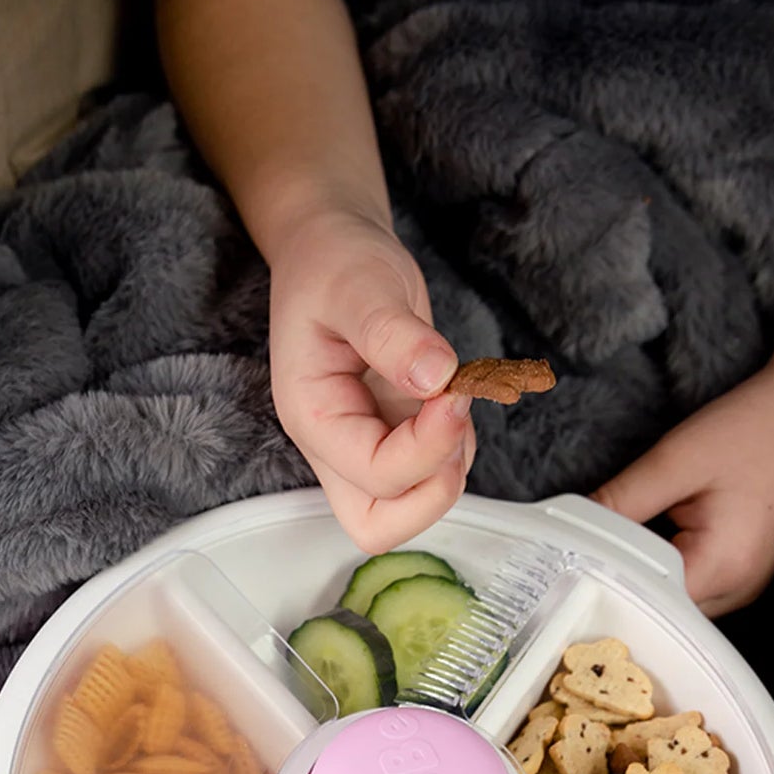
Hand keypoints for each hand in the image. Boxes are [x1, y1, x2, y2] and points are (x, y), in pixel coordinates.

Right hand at [268, 208, 473, 550]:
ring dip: (451, 461)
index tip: (454, 392)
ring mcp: (366, 444)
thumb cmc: (332, 264)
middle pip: (379, 525)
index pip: (375, 476)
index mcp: (314, 416)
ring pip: (411, 505)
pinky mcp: (396, 433)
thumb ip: (393, 334)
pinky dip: (459, 443)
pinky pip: (434, 470)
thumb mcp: (359, 287)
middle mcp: (336, 444)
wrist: (332, 248)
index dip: (427, 448)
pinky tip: (455, 392)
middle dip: (433, 490)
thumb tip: (437, 376)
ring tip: (455, 392)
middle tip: (455, 424)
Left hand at [592, 358, 773, 617]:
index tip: (566, 571)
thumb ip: (618, 503)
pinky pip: (687, 587)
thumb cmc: (751, 428)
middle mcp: (737, 590)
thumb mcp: (673, 461)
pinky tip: (636, 547)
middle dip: (617, 586)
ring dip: (638, 579)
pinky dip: (659, 571)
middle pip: (658, 612)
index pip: (646, 603)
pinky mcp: (738, 571)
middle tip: (571, 562)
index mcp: (724, 568)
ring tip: (601, 553)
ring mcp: (741, 585)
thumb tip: (567, 533)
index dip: (604, 588)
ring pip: (671, 603)